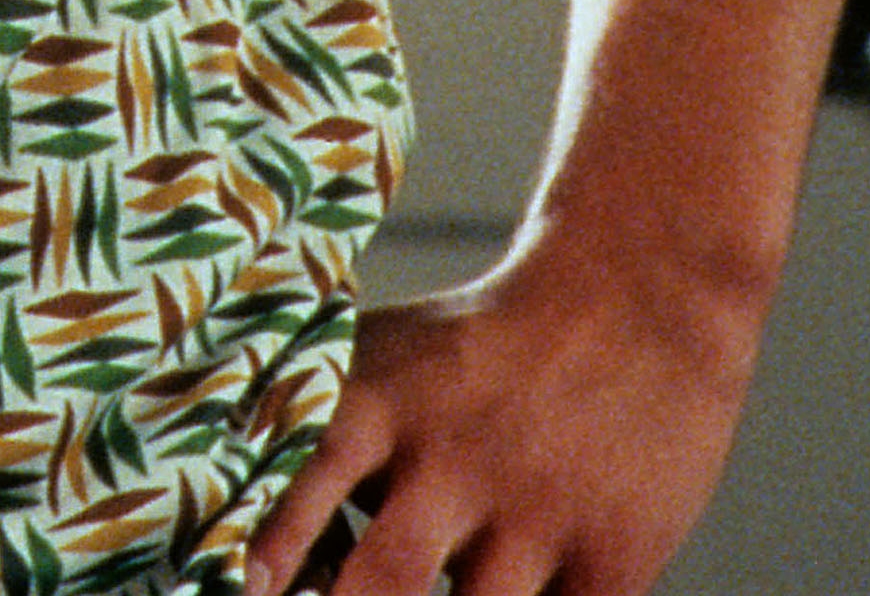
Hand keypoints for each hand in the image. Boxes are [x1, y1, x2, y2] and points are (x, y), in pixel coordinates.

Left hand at [244, 235, 767, 595]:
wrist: (632, 301)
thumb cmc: (478, 346)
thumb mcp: (383, 356)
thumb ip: (314, 424)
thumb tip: (237, 509)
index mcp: (381, 406)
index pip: (305, 483)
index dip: (271, 545)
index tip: (242, 584)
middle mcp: (455, 463)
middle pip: (387, 577)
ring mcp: (539, 514)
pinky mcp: (614, 555)